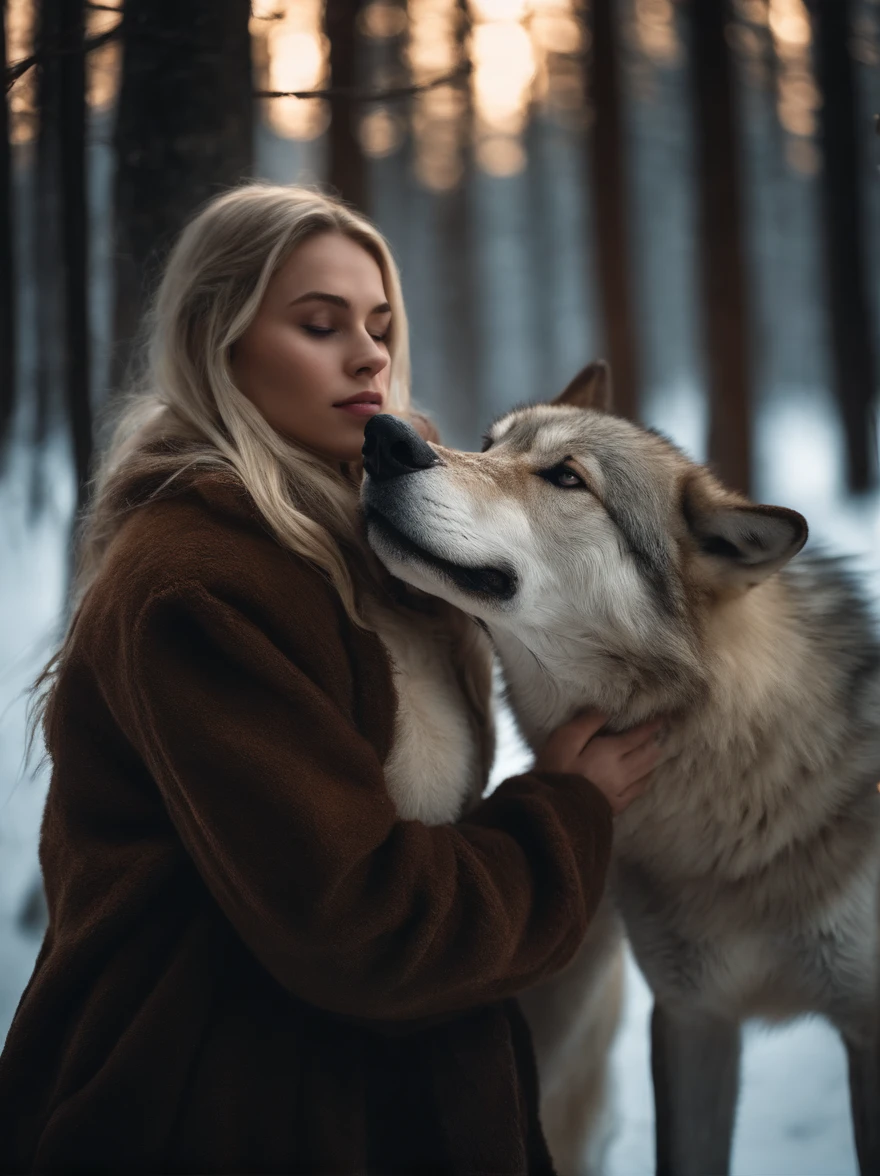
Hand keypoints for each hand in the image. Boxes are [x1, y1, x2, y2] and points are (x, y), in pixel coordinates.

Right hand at [535, 711, 662, 815]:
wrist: (557, 811)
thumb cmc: (557, 771)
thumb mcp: (565, 740)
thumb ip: (586, 724)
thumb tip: (605, 713)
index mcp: (610, 752)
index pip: (637, 737)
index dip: (650, 727)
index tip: (662, 719)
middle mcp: (622, 770)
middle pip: (646, 754)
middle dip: (655, 742)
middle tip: (663, 734)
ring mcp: (620, 790)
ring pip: (645, 772)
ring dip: (654, 760)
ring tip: (658, 752)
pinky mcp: (616, 806)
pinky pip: (638, 791)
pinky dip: (645, 780)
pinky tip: (645, 778)